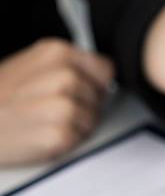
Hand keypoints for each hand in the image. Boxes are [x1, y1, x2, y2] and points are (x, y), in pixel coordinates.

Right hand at [0, 39, 113, 164]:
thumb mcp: (29, 66)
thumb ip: (66, 66)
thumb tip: (99, 75)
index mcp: (58, 53)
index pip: (105, 70)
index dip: (94, 83)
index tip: (76, 90)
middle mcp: (64, 76)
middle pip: (99, 97)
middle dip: (83, 106)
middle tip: (48, 109)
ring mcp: (62, 106)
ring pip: (92, 119)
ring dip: (74, 125)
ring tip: (41, 121)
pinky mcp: (59, 134)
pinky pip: (78, 140)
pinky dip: (63, 143)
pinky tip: (38, 135)